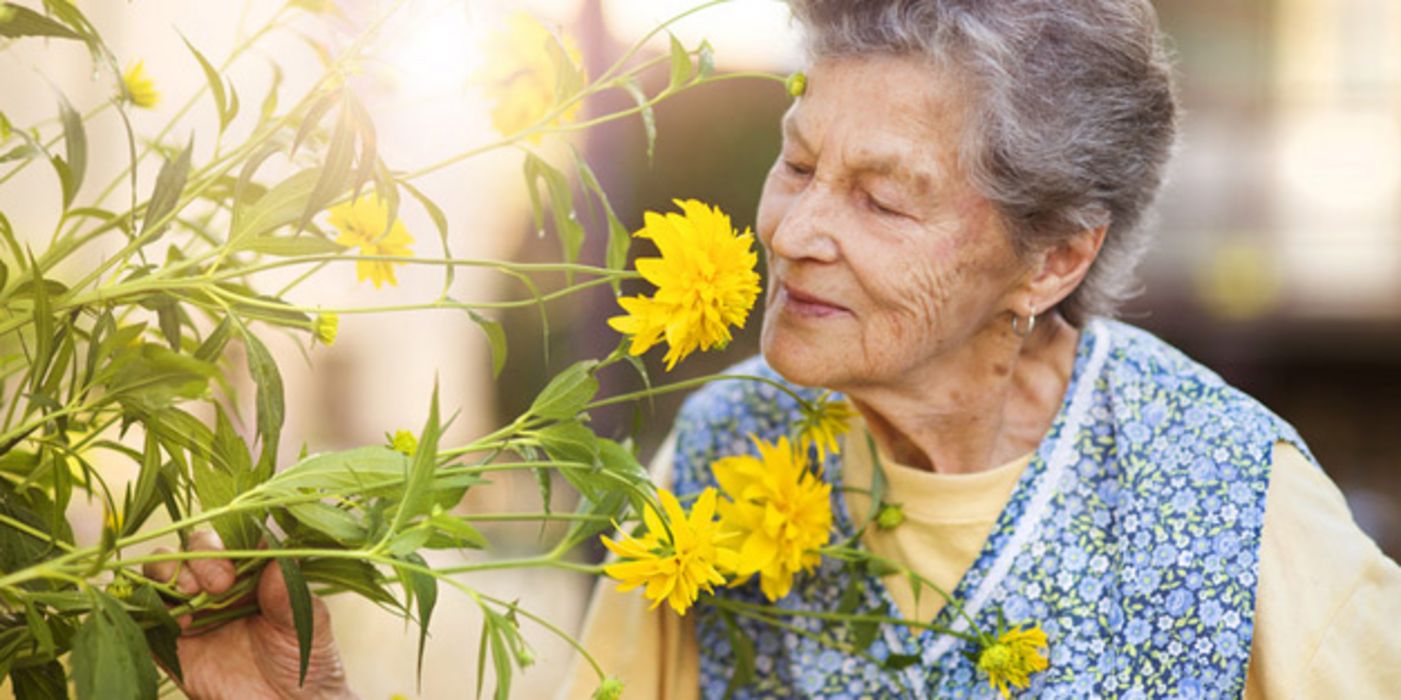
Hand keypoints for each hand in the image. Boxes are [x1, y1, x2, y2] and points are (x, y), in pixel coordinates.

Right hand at [144, 531, 357, 699]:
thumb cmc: (305, 661)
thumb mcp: (307, 626)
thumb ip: (290, 596)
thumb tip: (275, 562)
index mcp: (254, 570)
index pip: (232, 536)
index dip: (227, 543)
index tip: (234, 571)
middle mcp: (219, 583)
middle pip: (191, 547)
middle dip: (197, 558)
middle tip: (217, 586)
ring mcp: (191, 610)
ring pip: (160, 571)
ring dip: (168, 575)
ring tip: (190, 599)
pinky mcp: (169, 641)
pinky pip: (143, 615)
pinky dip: (148, 609)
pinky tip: (178, 624)